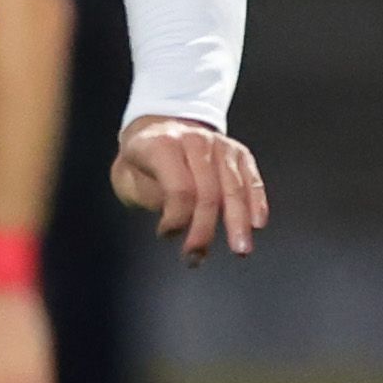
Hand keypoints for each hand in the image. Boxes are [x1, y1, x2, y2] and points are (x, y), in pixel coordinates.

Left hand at [111, 115, 267, 262]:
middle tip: (196, 256)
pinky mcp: (239, 153)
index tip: (167, 235)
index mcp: (162, 145)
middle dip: (204, 229)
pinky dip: (256, 203)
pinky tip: (256, 225)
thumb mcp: (125, 174)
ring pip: (234, 188)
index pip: (179, 188)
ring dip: (238, 223)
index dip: (176, 218)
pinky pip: (251, 180)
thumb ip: (145, 194)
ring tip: (239, 250)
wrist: (160, 126)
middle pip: (208, 192)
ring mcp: (221, 146)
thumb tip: (177, 219)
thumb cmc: (142, 159)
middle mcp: (195, 141)